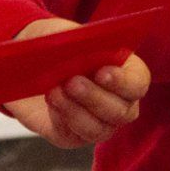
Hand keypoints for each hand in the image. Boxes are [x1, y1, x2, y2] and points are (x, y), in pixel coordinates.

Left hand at [2, 18, 150, 148]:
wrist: (31, 64)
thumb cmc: (58, 44)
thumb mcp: (65, 34)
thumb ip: (79, 40)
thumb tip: (82, 46)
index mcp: (127, 71)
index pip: (138, 83)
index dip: (123, 81)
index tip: (102, 72)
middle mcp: (119, 102)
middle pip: (121, 112)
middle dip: (95, 97)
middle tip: (72, 81)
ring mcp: (99, 123)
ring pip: (99, 129)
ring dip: (76, 111)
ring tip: (55, 91)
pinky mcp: (74, 136)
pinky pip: (73, 135)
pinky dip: (61, 118)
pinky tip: (51, 100)